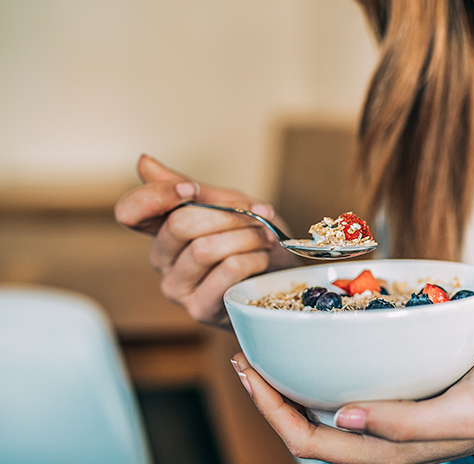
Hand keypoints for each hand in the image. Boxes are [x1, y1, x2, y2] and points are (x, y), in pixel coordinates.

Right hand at [115, 155, 298, 326]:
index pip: (129, 212)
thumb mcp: (225, 204)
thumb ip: (188, 186)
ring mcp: (177, 288)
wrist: (280, 277)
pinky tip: (263, 258)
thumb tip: (143, 162)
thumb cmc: (251, 240)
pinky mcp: (199, 309)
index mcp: (161, 230)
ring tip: (265, 237)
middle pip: (179, 225)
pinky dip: (253, 258)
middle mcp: (162, 260)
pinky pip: (227, 271)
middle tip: (257, 215)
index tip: (191, 190)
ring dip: (246, 236)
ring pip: (204, 248)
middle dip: (227, 215)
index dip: (156, 196)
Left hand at [231, 353, 473, 463]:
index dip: (272, 411)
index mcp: (385, 453)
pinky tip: (311, 353)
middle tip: (245, 358)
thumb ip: (405, 424)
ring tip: (264, 356)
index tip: (250, 372)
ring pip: (317, 416)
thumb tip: (344, 417)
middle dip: (267, 399)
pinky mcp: (390, 405)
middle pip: (303, 431)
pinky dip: (315, 378)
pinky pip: (339, 398)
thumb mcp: (460, 414)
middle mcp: (374, 443)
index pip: (309, 441)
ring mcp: (380, 425)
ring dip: (285, 390)